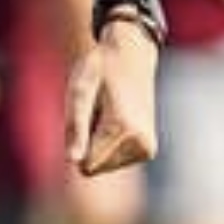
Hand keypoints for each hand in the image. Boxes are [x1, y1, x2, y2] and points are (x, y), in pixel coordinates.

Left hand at [66, 27, 158, 175]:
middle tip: (98, 112)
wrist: (132, 55)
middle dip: (88, 143)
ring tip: (108, 112)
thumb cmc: (100, 69)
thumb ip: (76, 127)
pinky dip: (110, 143)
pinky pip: (115, 161)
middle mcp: (141, 143)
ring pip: (104, 165)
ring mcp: (148, 148)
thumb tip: (73, 162)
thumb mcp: (80, 90)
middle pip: (95, 167)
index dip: (78, 142)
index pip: (87, 165)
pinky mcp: (149, 150)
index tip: (88, 114)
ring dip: (98, 142)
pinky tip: (117, 117)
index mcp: (123, 129)